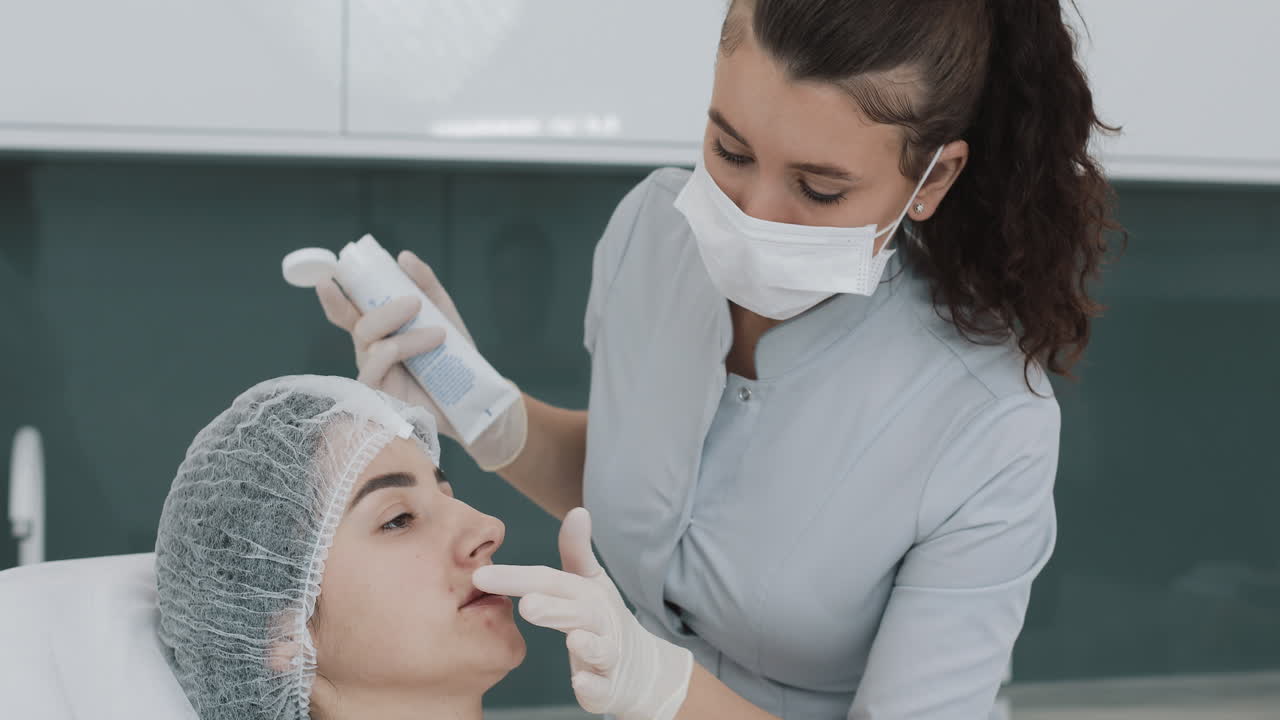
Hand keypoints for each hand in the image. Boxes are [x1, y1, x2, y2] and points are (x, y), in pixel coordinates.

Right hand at [316, 249, 526, 469]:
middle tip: (415, 302)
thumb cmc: (454, 360)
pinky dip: (401, 349)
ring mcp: (375, 375)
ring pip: (371, 343)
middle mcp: (372, 353)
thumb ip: (426, 285)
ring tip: (440, 334)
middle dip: (385, 309)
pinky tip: (430, 346)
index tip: (326, 279)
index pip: (348, 313)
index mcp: (381, 333)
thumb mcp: (444, 315)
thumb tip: (403, 257)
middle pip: (360, 324)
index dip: (334, 298)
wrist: (472, 401)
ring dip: (406, 334)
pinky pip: (377, 367)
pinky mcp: (381, 396)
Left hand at [473, 508, 692, 719]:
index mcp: (585, 594)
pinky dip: (593, 687)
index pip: (550, 582)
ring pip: (599, 648)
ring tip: (573, 639)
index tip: (481, 576)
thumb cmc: (601, 618)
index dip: (517, 578)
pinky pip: (603, 688)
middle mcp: (598, 621)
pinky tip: (580, 683)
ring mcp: (607, 654)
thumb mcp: (591, 583)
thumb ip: (578, 551)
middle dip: (554, 609)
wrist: (639, 666)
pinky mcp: (610, 685)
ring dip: (587, 644)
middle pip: (577, 612)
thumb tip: (579, 511)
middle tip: (527, 605)